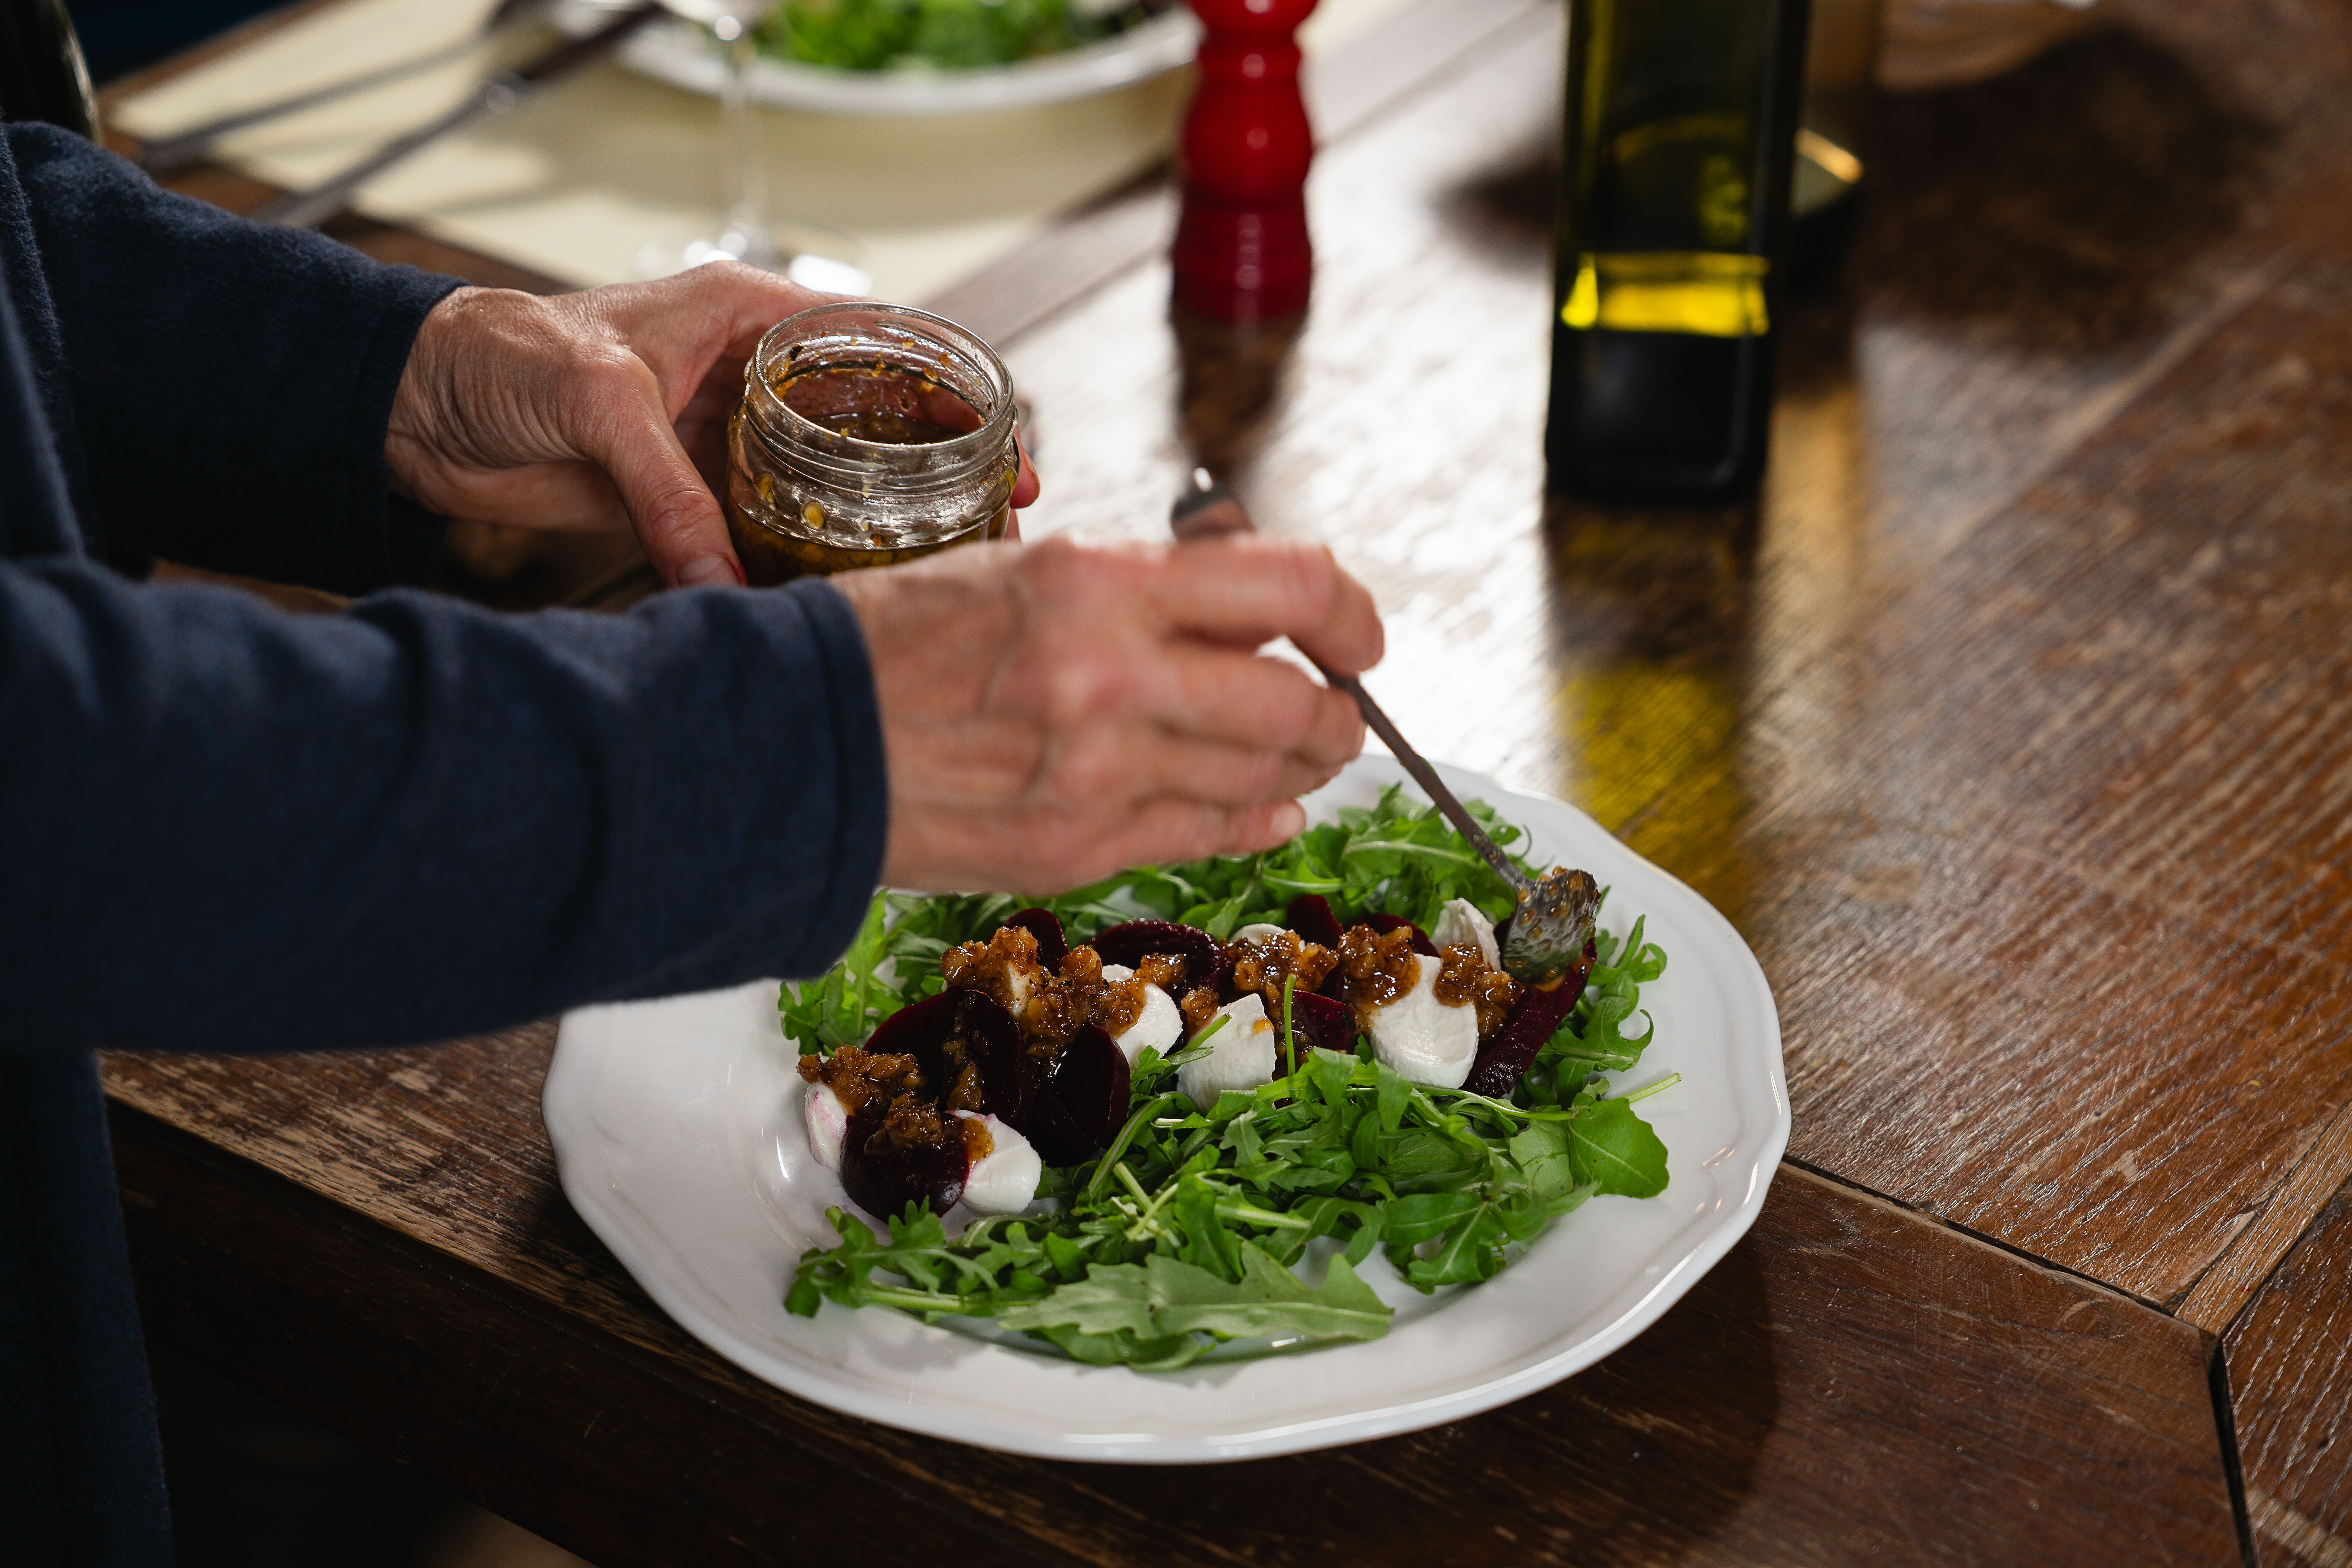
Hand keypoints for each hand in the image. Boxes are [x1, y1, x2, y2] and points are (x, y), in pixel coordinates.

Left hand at [385, 265, 1039, 587]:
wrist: (417, 407)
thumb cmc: (499, 355)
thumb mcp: (597, 402)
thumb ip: (668, 490)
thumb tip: (726, 580)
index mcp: (749, 321)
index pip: (878, 347)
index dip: (948, 399)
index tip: (1001, 450)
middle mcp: (752, 382)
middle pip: (872, 429)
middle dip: (936, 480)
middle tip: (993, 535)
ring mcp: (726, 447)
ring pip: (829, 491)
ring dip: (880, 535)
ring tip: (942, 579)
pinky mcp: (691, 502)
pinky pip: (765, 540)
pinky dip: (802, 572)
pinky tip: (844, 604)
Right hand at [832, 533, 1382, 893]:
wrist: (791, 739)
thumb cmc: (893, 642)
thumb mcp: (1024, 573)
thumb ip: (1140, 596)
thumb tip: (1243, 621)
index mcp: (1096, 582)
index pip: (1290, 583)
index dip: (1350, 613)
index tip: (1358, 635)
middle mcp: (1110, 675)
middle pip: (1295, 703)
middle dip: (1336, 714)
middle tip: (1335, 711)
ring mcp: (1096, 773)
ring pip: (1262, 780)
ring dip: (1301, 770)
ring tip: (1299, 757)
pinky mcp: (1075, 848)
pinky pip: (1204, 836)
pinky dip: (1251, 820)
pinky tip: (1260, 809)